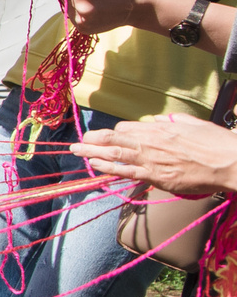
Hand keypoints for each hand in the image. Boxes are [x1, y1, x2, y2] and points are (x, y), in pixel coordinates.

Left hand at [74, 116, 236, 198]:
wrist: (229, 162)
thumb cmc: (215, 143)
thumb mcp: (192, 124)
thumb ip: (172, 121)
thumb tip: (159, 120)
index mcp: (159, 128)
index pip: (126, 129)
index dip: (114, 134)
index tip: (107, 137)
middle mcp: (151, 142)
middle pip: (114, 139)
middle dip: (93, 140)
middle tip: (78, 142)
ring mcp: (151, 160)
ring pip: (114, 155)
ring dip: (92, 153)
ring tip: (76, 152)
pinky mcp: (156, 176)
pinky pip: (125, 172)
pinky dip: (107, 168)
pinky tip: (95, 166)